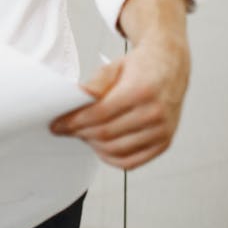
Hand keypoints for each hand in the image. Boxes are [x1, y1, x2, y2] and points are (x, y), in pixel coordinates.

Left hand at [50, 0, 190, 168]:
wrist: (169, 66)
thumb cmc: (141, 67)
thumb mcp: (113, 68)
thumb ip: (93, 86)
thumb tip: (72, 102)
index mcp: (141, 92)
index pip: (99, 114)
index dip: (73, 121)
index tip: (58, 124)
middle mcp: (155, 113)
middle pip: (106, 134)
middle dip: (79, 133)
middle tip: (65, 129)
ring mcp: (162, 131)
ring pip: (117, 150)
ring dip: (93, 145)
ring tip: (82, 134)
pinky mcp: (164, 143)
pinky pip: (132, 161)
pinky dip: (111, 158)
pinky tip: (99, 147)